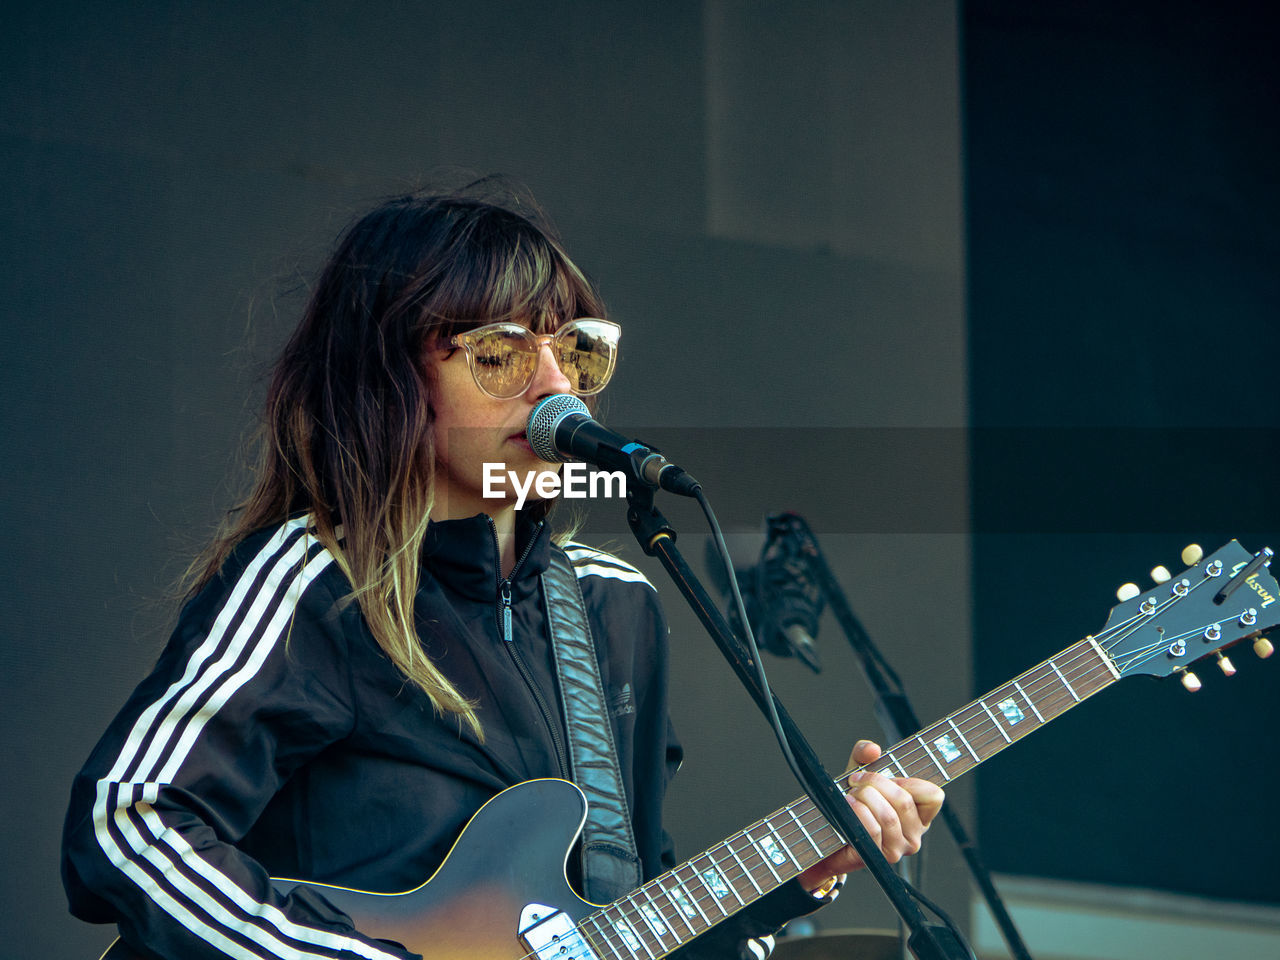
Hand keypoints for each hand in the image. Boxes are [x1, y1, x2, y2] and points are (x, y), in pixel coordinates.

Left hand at [797, 739, 944, 892]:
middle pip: (904, 801)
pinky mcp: (879, 858)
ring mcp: (898, 849)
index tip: (887, 776)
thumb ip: (865, 753)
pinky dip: (858, 812)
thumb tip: (873, 750)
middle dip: (876, 783)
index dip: (909, 781)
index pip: (934, 796)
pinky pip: (873, 830)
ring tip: (851, 794)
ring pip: (889, 816)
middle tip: (857, 780)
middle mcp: (914, 835)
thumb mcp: (859, 770)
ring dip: (864, 798)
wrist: (830, 831)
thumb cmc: (853, 801)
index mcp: (920, 814)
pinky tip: (848, 805)